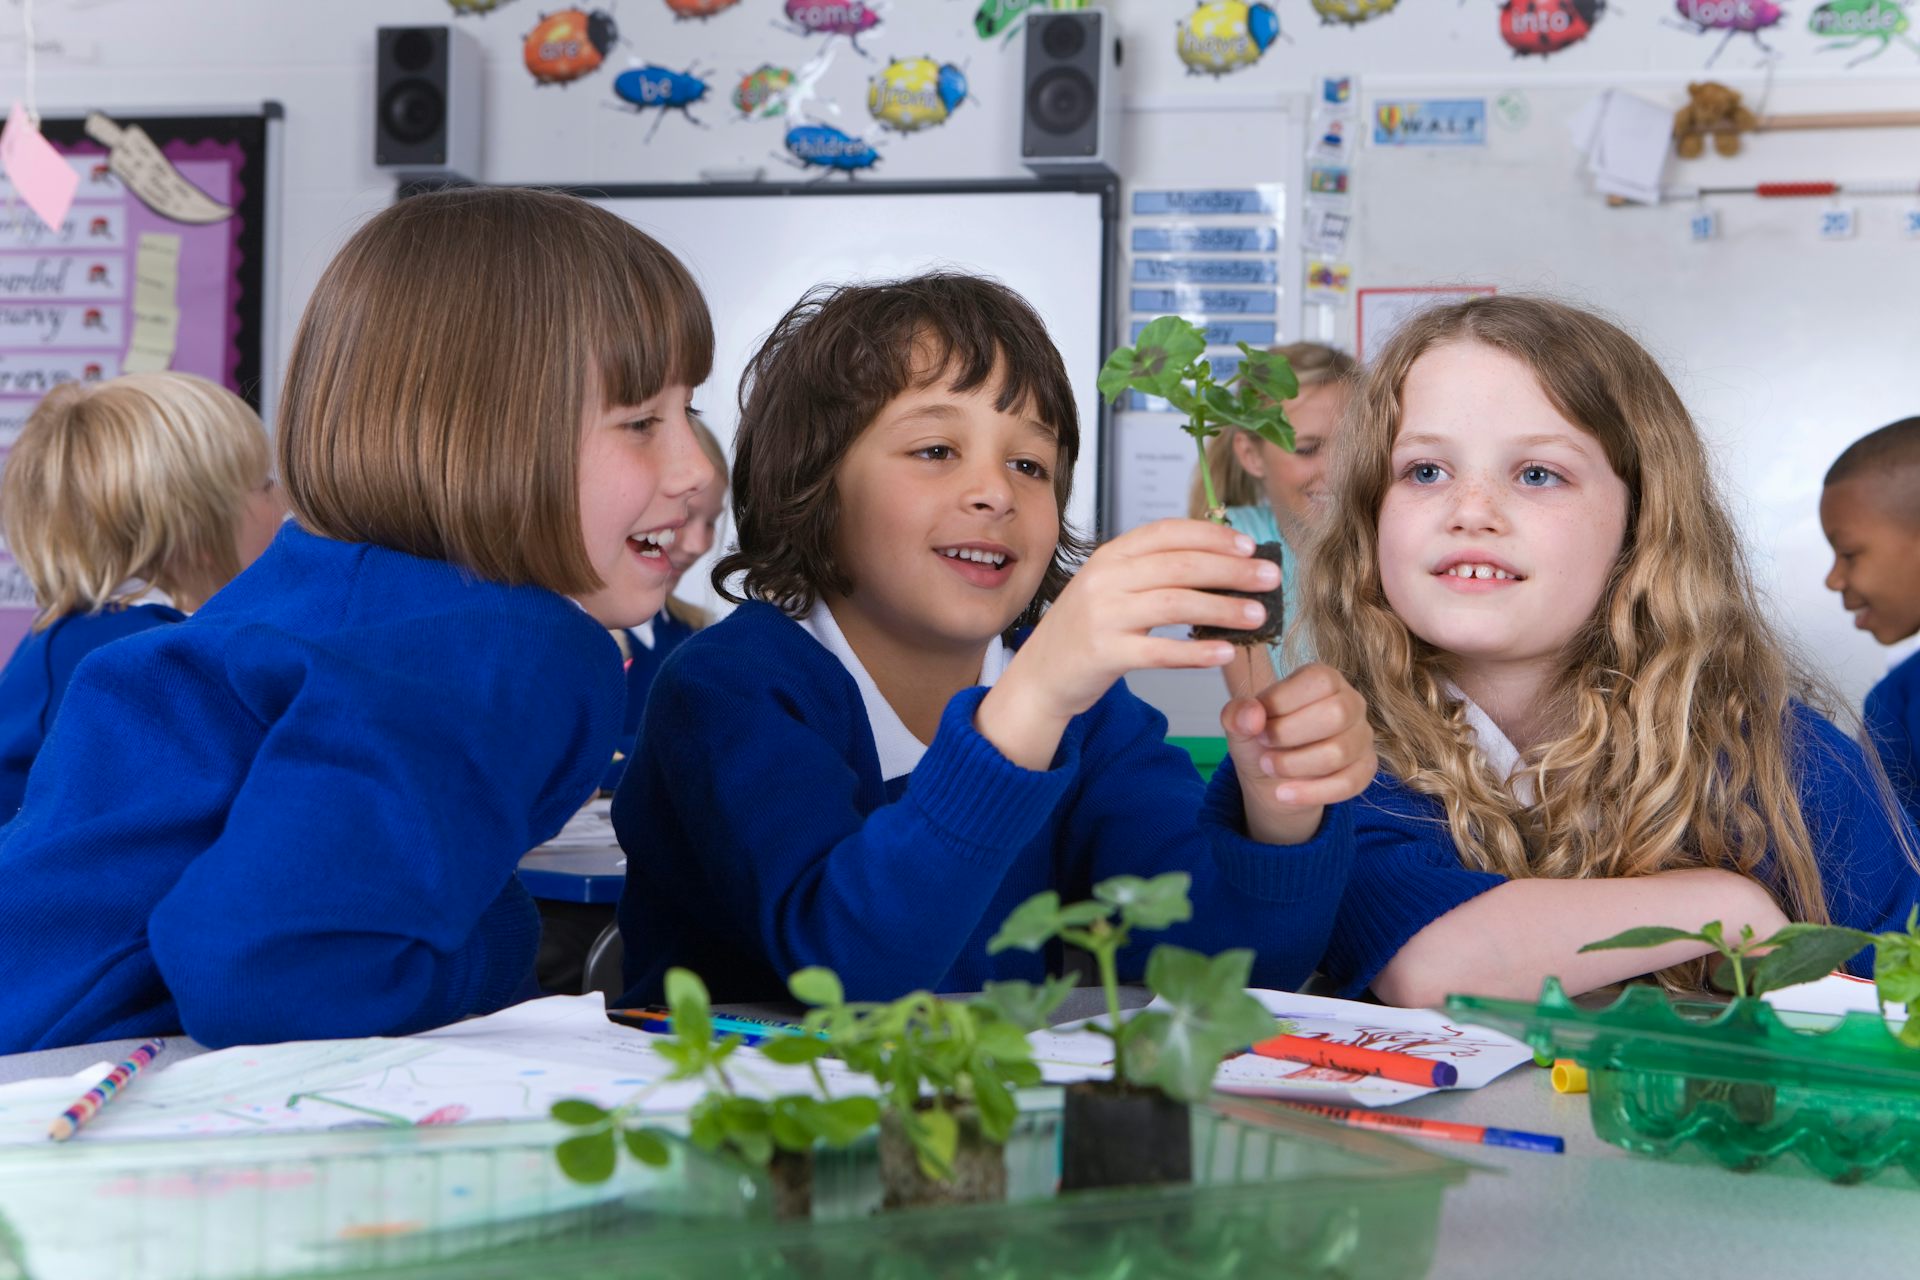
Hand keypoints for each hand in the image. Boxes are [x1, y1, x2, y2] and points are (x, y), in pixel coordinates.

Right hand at [976, 519, 1277, 769]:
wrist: (1040, 674)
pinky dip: (1197, 652)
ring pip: (1176, 604)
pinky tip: (1226, 652)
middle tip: (1271, 578)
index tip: (1250, 547)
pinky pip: (1160, 651)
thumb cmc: (1087, 630)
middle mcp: (1105, 579)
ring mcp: (1103, 615)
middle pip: (1180, 566)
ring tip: (1259, 615)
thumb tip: (1221, 563)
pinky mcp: (1104, 653)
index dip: (1213, 537)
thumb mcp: (1112, 587)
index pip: (1169, 533)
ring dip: (1224, 609)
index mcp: (1111, 555)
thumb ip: (1154, 572)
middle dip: (1232, 571)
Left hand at [1222, 663, 1375, 845]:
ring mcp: (1362, 735)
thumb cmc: (1261, 739)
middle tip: (1264, 743)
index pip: (1318, 681)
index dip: (1281, 703)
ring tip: (1269, 766)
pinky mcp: (1365, 768)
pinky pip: (1349, 783)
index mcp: (1324, 679)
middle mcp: (1351, 702)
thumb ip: (1237, 713)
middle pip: (1336, 714)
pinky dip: (1311, 793)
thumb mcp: (1240, 724)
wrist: (1272, 778)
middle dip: (1289, 734)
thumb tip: (1252, 715)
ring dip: (1295, 765)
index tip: (1258, 721)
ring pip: (1339, 752)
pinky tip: (1284, 794)